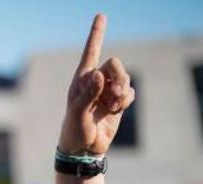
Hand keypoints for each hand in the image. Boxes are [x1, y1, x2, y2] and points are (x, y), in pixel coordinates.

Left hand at [58, 14, 135, 155]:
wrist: (84, 149)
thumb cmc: (74, 129)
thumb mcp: (78, 112)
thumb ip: (88, 94)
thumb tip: (99, 75)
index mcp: (82, 79)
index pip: (91, 51)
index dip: (97, 33)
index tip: (101, 15)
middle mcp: (95, 81)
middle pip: (115, 65)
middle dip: (118, 76)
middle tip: (114, 94)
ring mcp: (107, 91)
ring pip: (124, 78)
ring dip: (122, 90)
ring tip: (114, 105)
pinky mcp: (117, 102)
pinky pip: (129, 92)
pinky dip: (126, 99)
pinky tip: (117, 109)